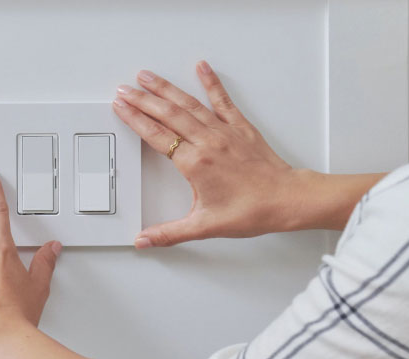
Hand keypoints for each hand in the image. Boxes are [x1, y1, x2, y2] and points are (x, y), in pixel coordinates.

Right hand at [113, 60, 308, 247]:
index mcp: (195, 163)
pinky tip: (201, 67)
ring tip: (148, 76)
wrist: (288, 199)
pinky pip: (222, 100)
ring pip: (188, 104)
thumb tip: (144, 240)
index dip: (135, 120)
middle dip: (142, 99)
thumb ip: (170, 233)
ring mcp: (223, 131)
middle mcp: (207, 142)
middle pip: (167, 114)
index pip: (156, 136)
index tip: (120, 107)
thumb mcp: (205, 226)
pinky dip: (211, 82)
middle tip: (124, 89)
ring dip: (166, 88)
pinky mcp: (240, 127)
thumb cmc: (252, 211)